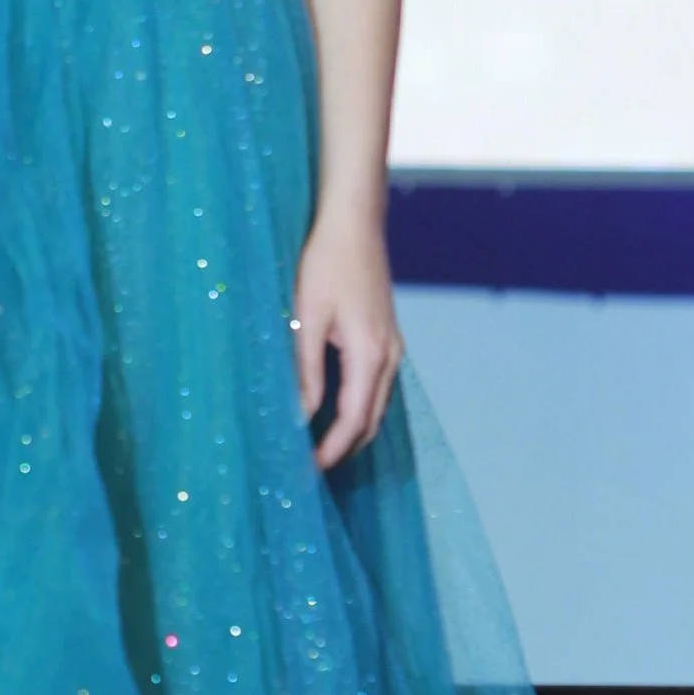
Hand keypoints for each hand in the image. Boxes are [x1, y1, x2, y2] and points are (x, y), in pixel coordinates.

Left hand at [291, 206, 404, 470]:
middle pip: (371, 422)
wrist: (354, 223)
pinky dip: (357, 410)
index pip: (354, 421)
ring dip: (350, 432)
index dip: (331, 451)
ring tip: (317, 448)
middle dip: (343, 450)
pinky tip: (332, 413)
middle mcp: (389, 357)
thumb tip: (300, 415)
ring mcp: (392, 348)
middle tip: (308, 469)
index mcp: (370, 355)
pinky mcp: (386, 339)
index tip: (307, 471)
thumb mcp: (307, 318)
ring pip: (376, 407)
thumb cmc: (326, 263)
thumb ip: (306, 370)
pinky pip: (376, 388)